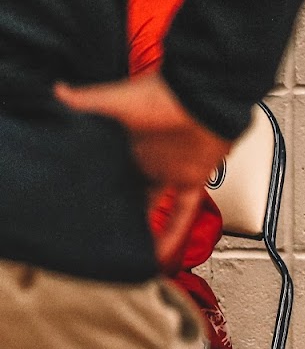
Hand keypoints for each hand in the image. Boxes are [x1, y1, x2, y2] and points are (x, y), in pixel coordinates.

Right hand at [55, 72, 230, 267]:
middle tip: (96, 232)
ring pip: (154, 205)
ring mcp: (171, 170)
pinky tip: (159, 255)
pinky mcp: (192, 179)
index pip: (105, 168)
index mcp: (125, 141)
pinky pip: (183, 212)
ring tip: (124, 250)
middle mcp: (147, 157)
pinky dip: (173, 233)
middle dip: (115, 208)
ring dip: (142, 226)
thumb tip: (55, 93)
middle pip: (128, 189)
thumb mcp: (113, 101)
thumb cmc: (161, 95)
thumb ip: (84, 101)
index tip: (76, 203)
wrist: (204, 98)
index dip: (92, 183)